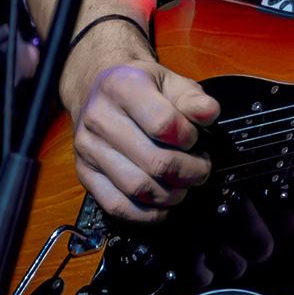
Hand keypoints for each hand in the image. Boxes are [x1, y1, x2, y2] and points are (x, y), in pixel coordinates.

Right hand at [69, 56, 219, 223]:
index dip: (188, 137)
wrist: (95, 88)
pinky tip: (163, 205)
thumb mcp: (169, 80)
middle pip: (153, 161)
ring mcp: (88, 148)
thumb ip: (192, 97)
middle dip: (188, 171)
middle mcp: (99, 118)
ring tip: (185, 186)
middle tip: (201, 169)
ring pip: (136, 187)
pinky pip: (115, 205)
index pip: (163, 124)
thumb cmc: (139, 86)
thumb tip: (209, 114)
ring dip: (170, 194)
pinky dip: (145, 213)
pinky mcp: (84, 172)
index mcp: (122, 87)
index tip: (195, 137)